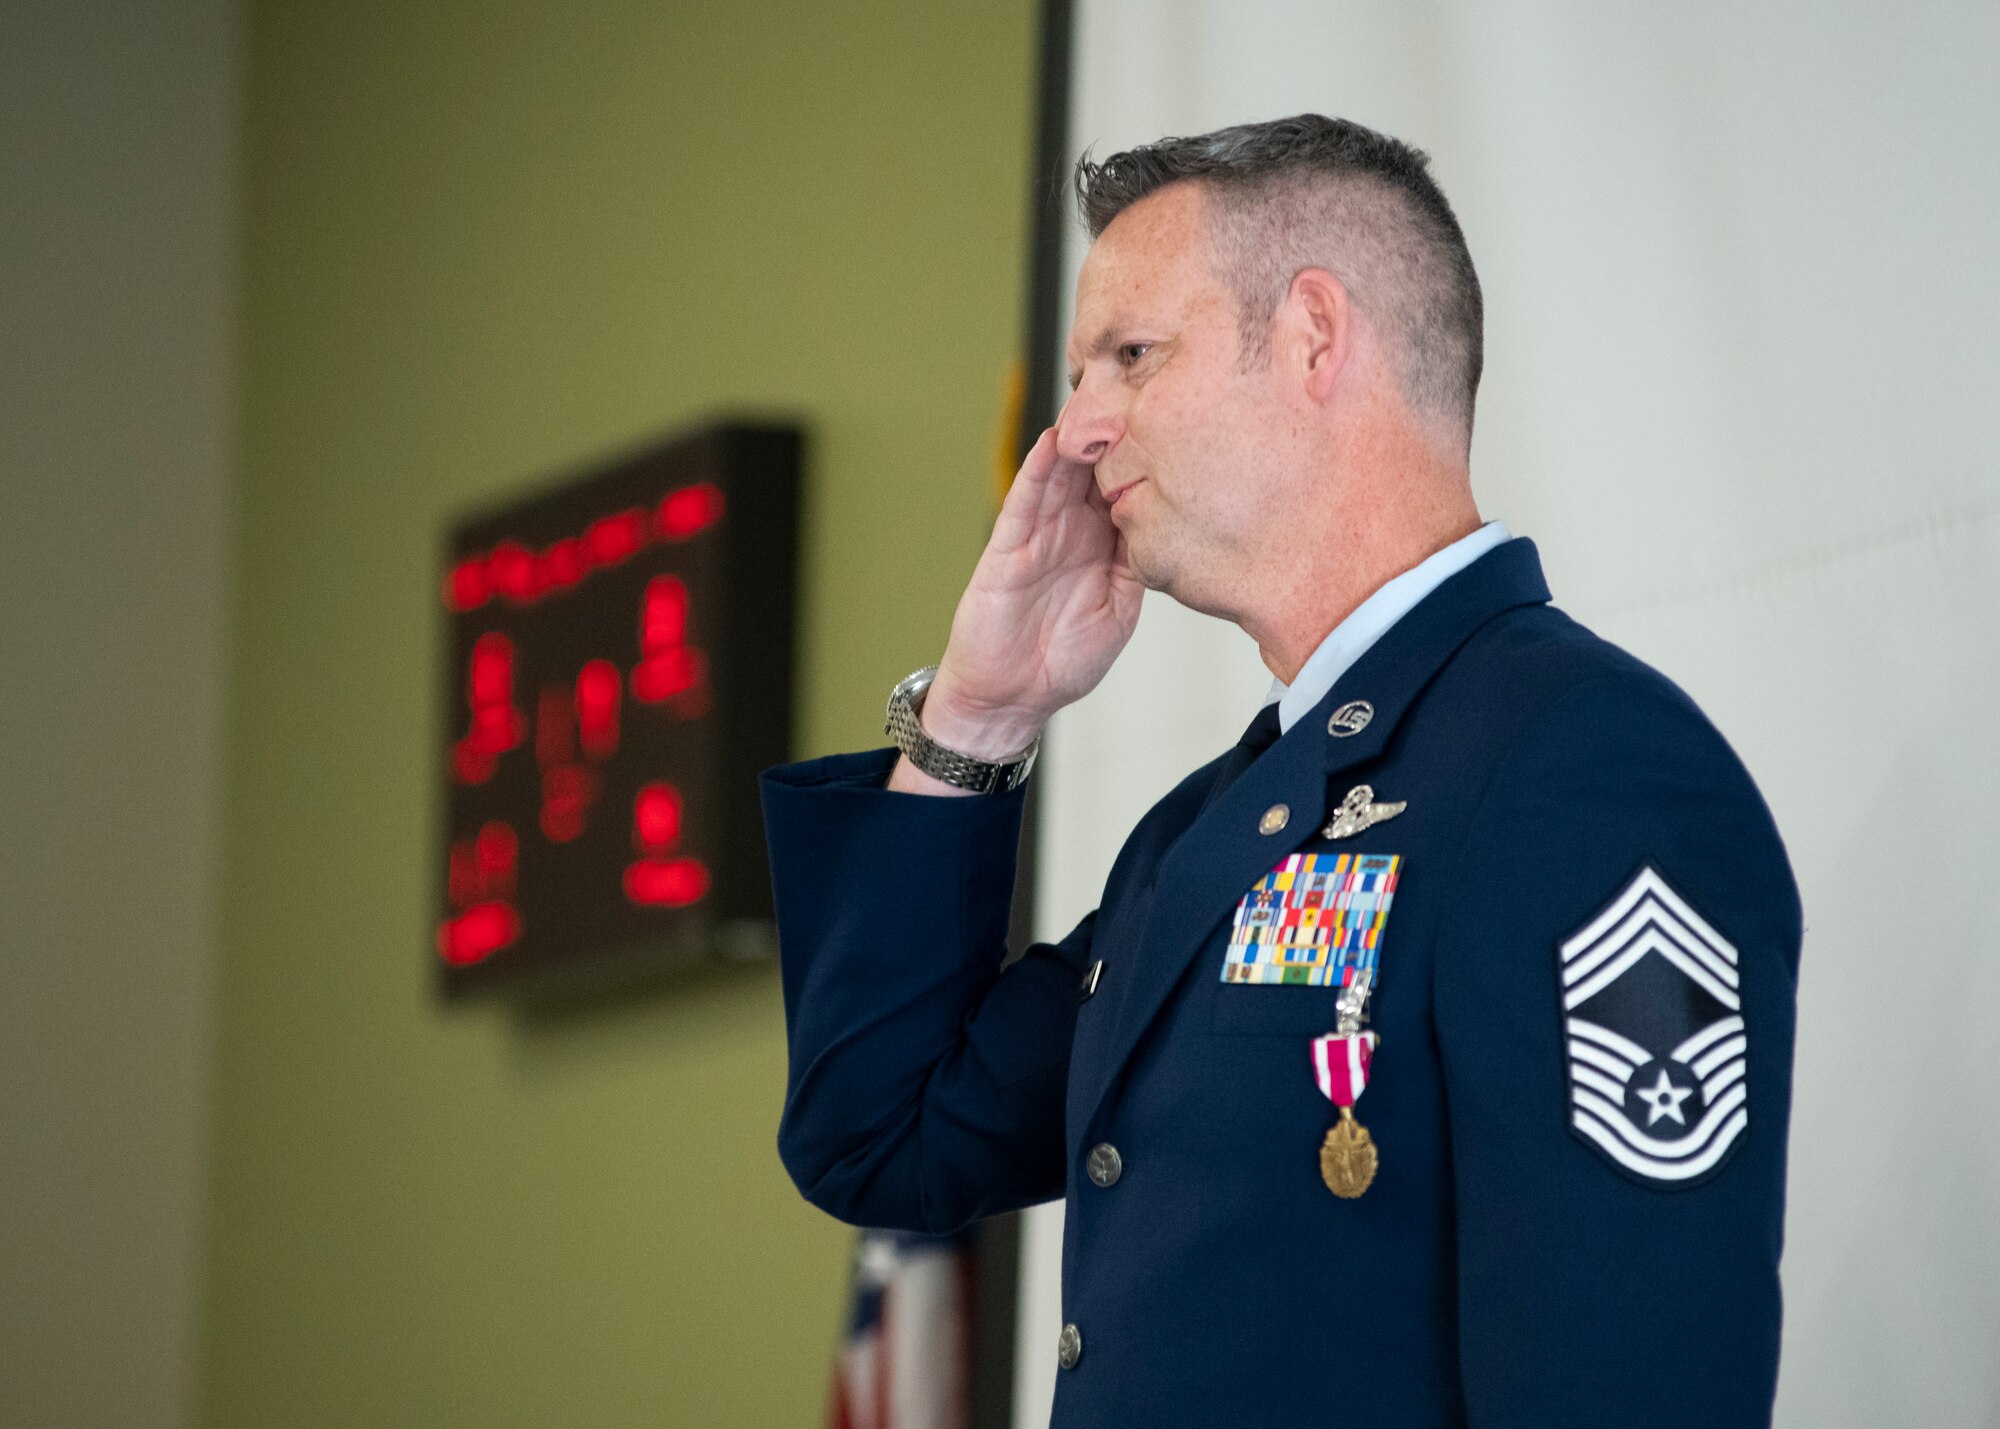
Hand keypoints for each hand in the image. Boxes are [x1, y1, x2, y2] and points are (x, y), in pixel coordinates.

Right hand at [918, 425, 1144, 760]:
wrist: (1011, 697)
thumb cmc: (1062, 659)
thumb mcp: (1120, 611)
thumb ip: (1139, 569)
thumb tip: (1176, 532)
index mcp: (1103, 544)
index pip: (1130, 488)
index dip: (1152, 459)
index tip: (1183, 425)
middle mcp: (1072, 530)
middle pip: (1098, 468)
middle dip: (1119, 433)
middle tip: (1147, 393)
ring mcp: (1039, 533)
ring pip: (1062, 474)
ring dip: (1081, 439)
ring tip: (1102, 400)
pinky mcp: (1008, 546)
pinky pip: (1024, 501)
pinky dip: (1038, 470)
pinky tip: (1054, 442)